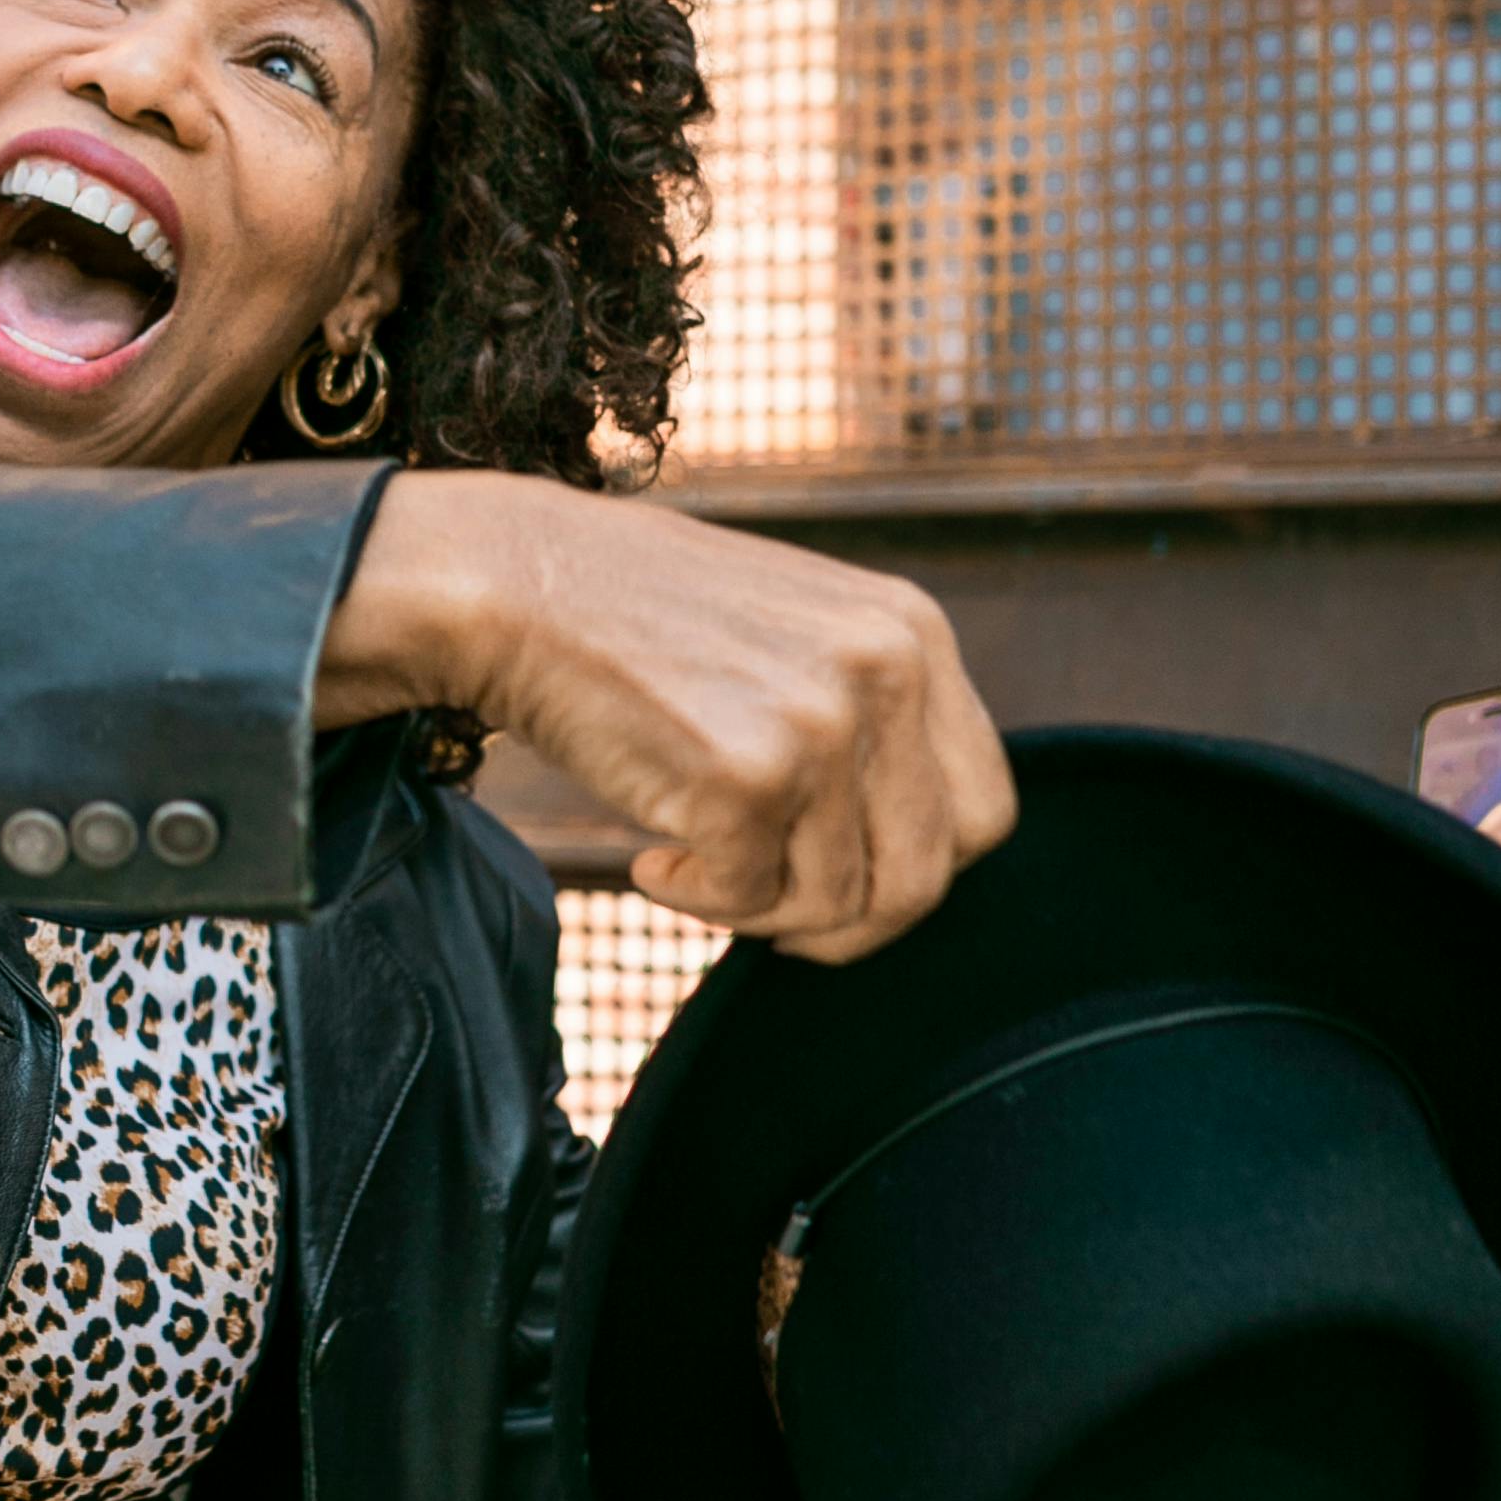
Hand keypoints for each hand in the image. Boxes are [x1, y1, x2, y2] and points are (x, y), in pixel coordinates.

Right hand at [322, 471, 1014, 959]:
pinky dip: (693, 899)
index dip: (914, 865)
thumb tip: (911, 850)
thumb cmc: (640, 618)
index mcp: (914, 633)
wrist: (516, 581)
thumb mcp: (800, 633)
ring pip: (838, 905)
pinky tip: (650, 852)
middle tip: (767, 902)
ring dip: (758, 906)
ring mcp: (821, 725)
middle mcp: (888, 671)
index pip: (983, 809)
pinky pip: (747, 902)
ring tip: (689, 853)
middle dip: (846, 918)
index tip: (836, 869)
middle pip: (927, 875)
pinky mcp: (746, 780)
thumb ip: (872, 717)